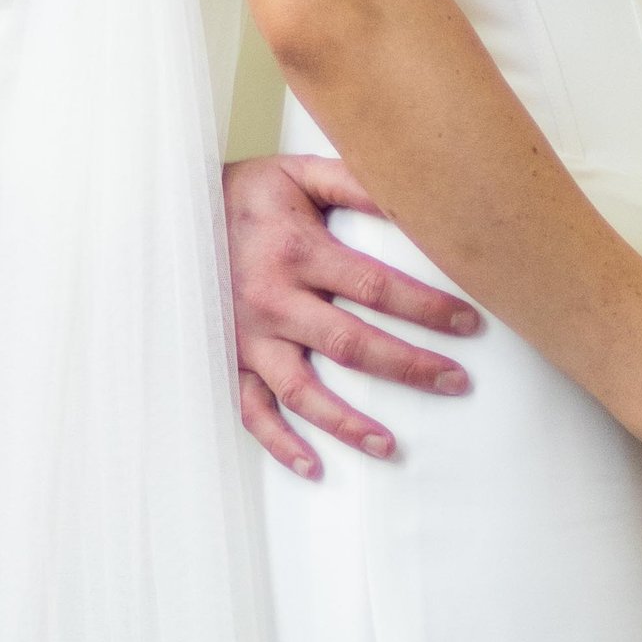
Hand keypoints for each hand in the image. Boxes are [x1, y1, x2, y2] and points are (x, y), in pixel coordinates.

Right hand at [223, 154, 480, 478]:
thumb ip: (355, 183)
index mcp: (297, 252)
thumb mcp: (299, 175)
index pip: (375, 286)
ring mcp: (247, 338)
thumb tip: (414, 197)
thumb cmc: (247, 195)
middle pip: (350, 345)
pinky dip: (279, 443)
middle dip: (408, 367)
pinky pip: (251, 410)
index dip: (426, 308)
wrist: (172, 214)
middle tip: (456, 382)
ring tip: (390, 446)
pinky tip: (314, 467)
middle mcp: (272, 301)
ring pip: (301, 391)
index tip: (469, 324)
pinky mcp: (228, 360)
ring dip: (346, 422)